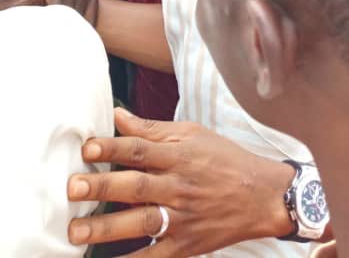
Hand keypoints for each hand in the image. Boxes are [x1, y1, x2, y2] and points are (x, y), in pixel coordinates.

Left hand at [68, 108, 295, 254]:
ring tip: (77, 232)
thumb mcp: (194, 135)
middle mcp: (179, 186)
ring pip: (141, 222)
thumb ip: (153, 129)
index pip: (141, 149)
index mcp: (180, 156)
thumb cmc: (225, 159)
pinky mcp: (186, 245)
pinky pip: (156, 256)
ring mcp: (182, 218)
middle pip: (136, 185)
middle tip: (73, 189)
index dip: (113, 147)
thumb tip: (118, 116)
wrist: (262, 196)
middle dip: (103, 187)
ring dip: (107, 227)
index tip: (87, 148)